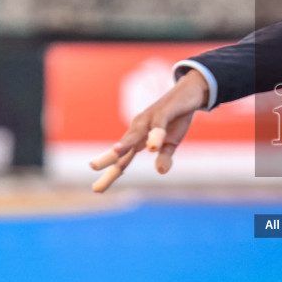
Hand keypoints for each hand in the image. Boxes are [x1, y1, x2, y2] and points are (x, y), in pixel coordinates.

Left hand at [88, 69, 210, 190]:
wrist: (188, 92)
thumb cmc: (176, 118)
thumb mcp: (171, 142)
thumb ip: (164, 157)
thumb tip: (160, 172)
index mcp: (138, 139)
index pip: (122, 160)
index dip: (110, 174)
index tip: (96, 189)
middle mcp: (139, 128)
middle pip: (122, 147)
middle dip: (107, 157)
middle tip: (92, 167)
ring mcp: (150, 119)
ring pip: (135, 133)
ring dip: (126, 143)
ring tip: (115, 152)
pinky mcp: (164, 112)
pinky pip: (159, 124)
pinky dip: (155, 135)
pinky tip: (152, 147)